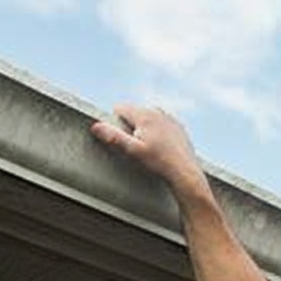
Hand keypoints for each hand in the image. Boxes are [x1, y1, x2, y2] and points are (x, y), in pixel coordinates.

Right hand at [90, 103, 206, 194]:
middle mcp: (159, 112)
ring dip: (144, 128)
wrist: (185, 172)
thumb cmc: (159, 162)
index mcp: (145, 114)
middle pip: (134, 112)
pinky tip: (160, 148)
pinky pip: (161, 124)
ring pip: (148, 118)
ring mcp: (170, 118)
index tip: (121, 137)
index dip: (115, 122)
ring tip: (148, 148)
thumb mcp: (132, 151)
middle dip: (130, 125)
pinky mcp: (178, 127)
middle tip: (136, 145)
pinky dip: (157, 132)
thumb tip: (95, 126)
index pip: (120, 108)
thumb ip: (113, 137)